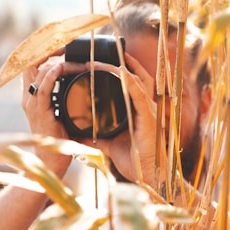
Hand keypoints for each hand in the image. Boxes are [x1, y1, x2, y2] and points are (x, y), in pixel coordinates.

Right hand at [21, 53, 84, 177]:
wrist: (51, 162)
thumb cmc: (59, 139)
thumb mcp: (62, 113)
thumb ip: (66, 98)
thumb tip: (83, 83)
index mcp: (33, 95)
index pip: (34, 64)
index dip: (46, 51)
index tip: (64, 45)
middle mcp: (29, 97)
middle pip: (32, 62)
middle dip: (50, 50)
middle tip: (69, 45)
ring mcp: (32, 104)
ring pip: (40, 72)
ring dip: (59, 62)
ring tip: (75, 59)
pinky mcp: (39, 113)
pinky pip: (42, 90)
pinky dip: (51, 77)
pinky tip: (60, 68)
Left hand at [80, 53, 159, 185]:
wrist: (148, 176)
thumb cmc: (136, 161)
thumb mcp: (111, 144)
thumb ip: (98, 137)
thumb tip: (79, 136)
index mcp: (139, 109)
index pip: (129, 81)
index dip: (116, 68)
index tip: (95, 62)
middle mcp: (146, 105)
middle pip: (134, 73)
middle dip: (117, 61)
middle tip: (96, 52)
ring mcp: (149, 109)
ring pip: (135, 78)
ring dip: (115, 67)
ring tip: (95, 61)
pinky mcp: (150, 116)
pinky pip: (139, 92)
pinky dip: (128, 80)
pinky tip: (118, 70)